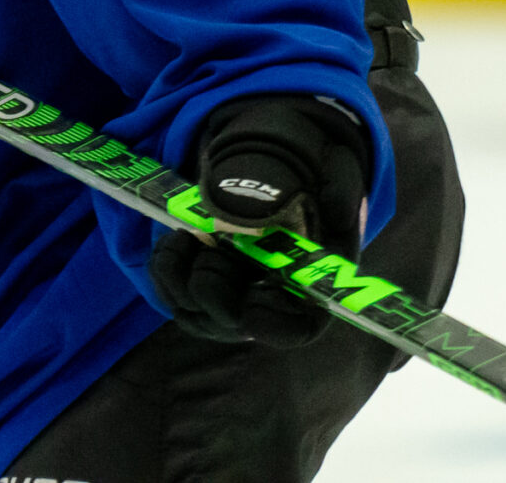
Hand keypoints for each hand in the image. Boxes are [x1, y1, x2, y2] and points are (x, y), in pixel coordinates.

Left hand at [149, 94, 370, 346]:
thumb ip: (340, 192)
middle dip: (215, 283)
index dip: (271, 323)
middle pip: (230, 323)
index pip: (292, 331)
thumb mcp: (334, 177)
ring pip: (192, 309)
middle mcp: (264, 306)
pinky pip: (168, 290)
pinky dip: (165, 264)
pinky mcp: (194, 292)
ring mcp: (226, 304)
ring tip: (190, 235)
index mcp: (309, 290)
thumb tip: (337, 208)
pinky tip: (178, 237)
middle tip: (213, 244)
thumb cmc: (311, 183)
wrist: (274, 174)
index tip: (252, 297)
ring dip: (183, 271)